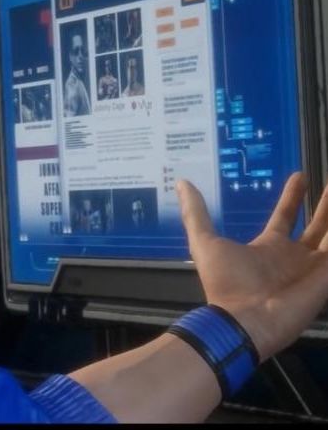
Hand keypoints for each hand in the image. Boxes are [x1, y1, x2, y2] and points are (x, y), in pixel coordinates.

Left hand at [177, 173, 327, 360]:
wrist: (242, 320)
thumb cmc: (224, 283)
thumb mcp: (204, 242)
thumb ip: (195, 213)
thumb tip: (182, 183)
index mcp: (269, 247)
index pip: (286, 216)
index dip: (293, 197)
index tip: (300, 175)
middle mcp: (294, 257)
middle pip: (318, 225)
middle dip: (326, 204)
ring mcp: (313, 268)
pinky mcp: (325, 279)